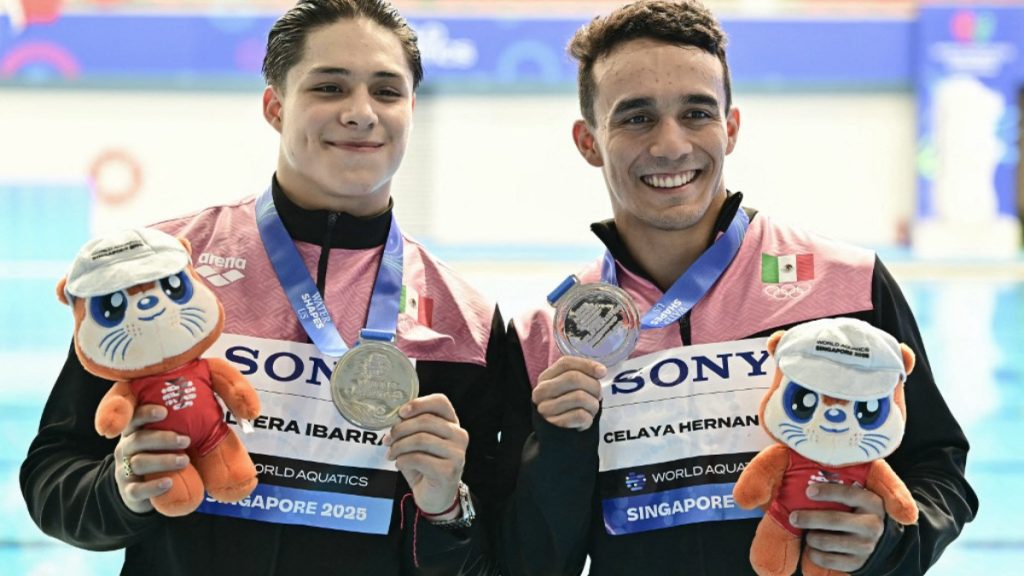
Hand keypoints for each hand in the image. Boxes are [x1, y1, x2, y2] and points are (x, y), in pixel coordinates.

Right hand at [112, 404, 190, 513]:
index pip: (134, 418)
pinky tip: (169, 483)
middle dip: (163, 438)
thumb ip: (178, 429)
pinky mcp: (128, 492)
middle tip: (186, 440)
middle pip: (138, 439)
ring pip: (138, 462)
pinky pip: (136, 489)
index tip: (164, 411)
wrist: (144, 492)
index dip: (146, 413)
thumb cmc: (160, 458)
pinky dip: (153, 486)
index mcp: (133, 433)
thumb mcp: (165, 442)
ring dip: (163, 460)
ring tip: (184, 461)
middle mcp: (124, 449)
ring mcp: (123, 471)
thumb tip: (209, 416)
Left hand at [384, 394, 467, 518]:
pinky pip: (418, 458)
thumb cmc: (425, 465)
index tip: (401, 412)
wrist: (435, 496)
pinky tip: (400, 464)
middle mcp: (459, 435)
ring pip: (420, 439)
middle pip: (425, 421)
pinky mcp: (449, 470)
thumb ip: (411, 427)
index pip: (440, 402)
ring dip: (399, 446)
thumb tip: (394, 418)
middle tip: (388, 439)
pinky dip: (403, 460)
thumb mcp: (418, 442)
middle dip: (400, 429)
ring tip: (391, 453)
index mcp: (452, 423)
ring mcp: (457, 453)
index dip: (419, 403)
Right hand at [532, 356, 605, 429]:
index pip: (566, 363)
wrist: (558, 439)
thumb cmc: (567, 408)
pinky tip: (585, 421)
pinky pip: (581, 415)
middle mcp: (541, 392)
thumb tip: (600, 371)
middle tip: (598, 396)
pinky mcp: (554, 425)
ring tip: (590, 410)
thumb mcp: (569, 389)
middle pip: (574, 378)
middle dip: (593, 386)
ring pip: (580, 397)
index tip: (602, 372)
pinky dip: (589, 419)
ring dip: (593, 404)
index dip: (587, 365)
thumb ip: (581, 375)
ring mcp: (545, 409)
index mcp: (545, 379)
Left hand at [790, 483, 886, 572]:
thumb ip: (837, 487)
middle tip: (793, 517)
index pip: (849, 494)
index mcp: (871, 503)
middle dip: (809, 518)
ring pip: (826, 541)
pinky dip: (814, 554)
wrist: (874, 540)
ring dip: (810, 537)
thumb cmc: (854, 511)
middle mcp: (872, 525)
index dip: (827, 492)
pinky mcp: (857, 563)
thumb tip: (805, 482)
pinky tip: (812, 548)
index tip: (808, 491)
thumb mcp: (854, 497)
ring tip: (807, 533)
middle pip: (834, 520)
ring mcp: (866, 546)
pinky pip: (827, 560)